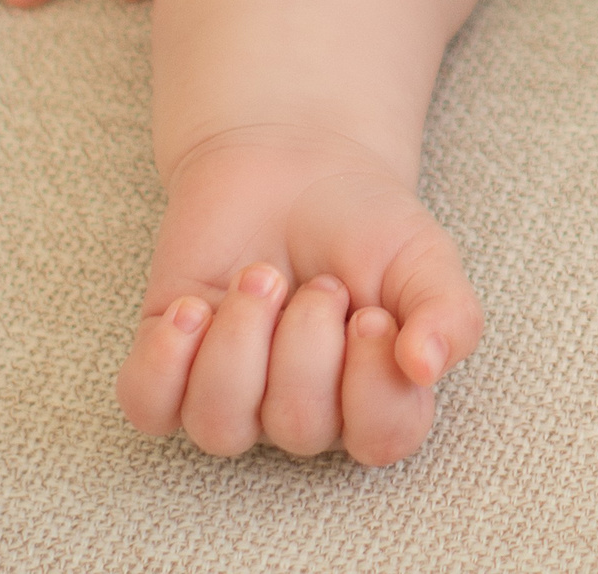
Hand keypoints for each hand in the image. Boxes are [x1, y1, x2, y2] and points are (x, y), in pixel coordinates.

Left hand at [117, 130, 481, 464]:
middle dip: (308, 338)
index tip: (370, 313)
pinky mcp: (169, 366)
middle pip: (299, 426)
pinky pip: (149, 407)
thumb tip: (428, 366)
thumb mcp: (424, 254)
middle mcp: (304, 411)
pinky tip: (190, 308)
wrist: (293, 159)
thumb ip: (448, 311)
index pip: (381, 438)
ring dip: (240, 340)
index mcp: (377, 395)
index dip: (373, 382)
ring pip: (220, 424)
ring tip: (259, 276)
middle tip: (317, 281)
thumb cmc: (364, 220)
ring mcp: (232, 394)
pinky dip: (165, 362)